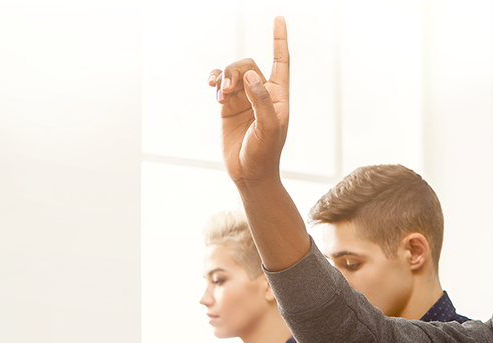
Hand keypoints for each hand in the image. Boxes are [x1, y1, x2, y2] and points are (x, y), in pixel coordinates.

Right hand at [207, 16, 289, 185]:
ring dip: (224, 78)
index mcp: (279, 96)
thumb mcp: (268, 128)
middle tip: (227, 89)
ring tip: (219, 94)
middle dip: (236, 71)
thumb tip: (251, 75)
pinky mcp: (228, 107)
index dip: (279, 40)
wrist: (249, 173)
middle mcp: (262, 94)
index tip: (279, 18)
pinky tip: (212, 88)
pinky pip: (221, 84)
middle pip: (248, 65)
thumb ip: (261, 101)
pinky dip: (215, 82)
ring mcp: (244, 99)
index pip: (280, 62)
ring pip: (232, 73)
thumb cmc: (265, 153)